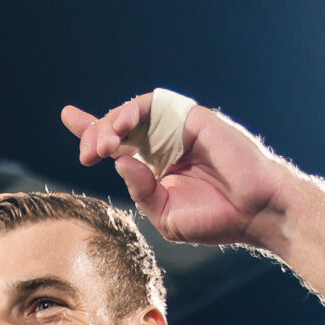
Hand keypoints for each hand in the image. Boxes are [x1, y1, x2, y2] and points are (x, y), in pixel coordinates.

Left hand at [61, 94, 295, 251]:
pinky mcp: (194, 118)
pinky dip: (133, 114)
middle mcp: (166, 144)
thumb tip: (120, 162)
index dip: (93, 129)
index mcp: (158, 166)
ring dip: (111, 124)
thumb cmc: (217, 219)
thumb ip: (141, 190)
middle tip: (87, 155)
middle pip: (121, 126)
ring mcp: (179, 129)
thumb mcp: (165, 215)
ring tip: (101, 146)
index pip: (120, 142)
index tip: (68, 115)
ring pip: (135, 112)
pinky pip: (157, 105)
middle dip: (96, 134)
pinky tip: (121, 131)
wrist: (256, 212)